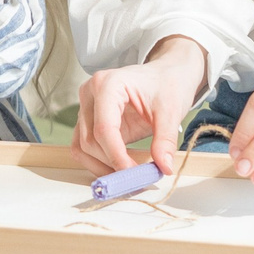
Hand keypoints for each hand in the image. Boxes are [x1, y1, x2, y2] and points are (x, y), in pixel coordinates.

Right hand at [73, 36, 206, 176]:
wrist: (164, 75)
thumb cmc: (166, 84)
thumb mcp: (171, 110)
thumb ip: (166, 139)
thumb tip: (163, 167)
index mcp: (108, 85)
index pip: (104, 128)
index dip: (116, 156)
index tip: (134, 174)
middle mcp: (89, 94)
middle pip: (90, 140)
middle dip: (111, 163)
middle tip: (137, 178)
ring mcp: (86, 107)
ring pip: (82, 146)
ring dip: (102, 166)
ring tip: (129, 174)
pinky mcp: (88, 120)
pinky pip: (83, 146)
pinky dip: (98, 161)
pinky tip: (120, 166)